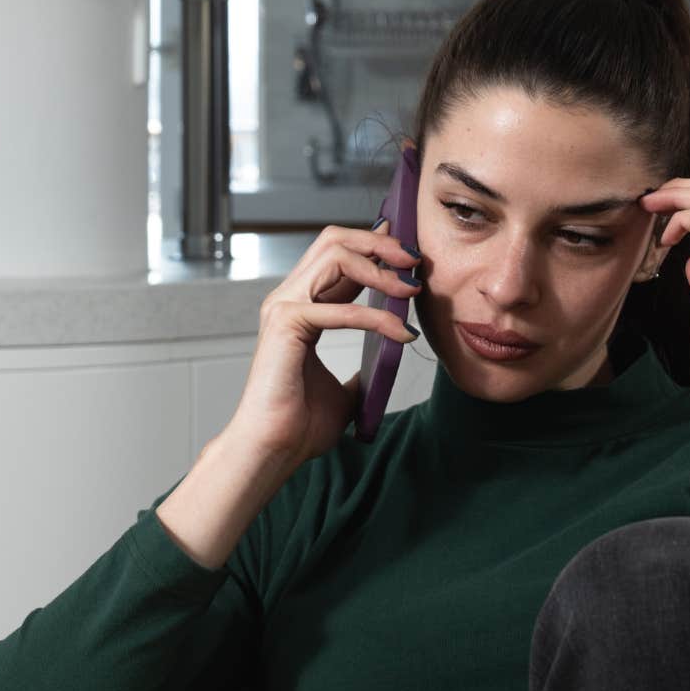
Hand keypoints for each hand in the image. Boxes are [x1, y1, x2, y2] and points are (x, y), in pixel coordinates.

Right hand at [220, 218, 421, 470]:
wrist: (275, 449)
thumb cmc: (301, 424)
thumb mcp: (346, 390)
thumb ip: (363, 370)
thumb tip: (388, 365)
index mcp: (301, 307)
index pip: (338, 257)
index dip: (374, 246)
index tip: (409, 251)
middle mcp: (289, 299)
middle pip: (334, 241)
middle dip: (379, 242)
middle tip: (415, 261)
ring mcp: (284, 307)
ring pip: (335, 256)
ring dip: (381, 268)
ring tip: (411, 291)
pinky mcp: (286, 324)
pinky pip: (342, 308)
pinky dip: (378, 318)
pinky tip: (401, 335)